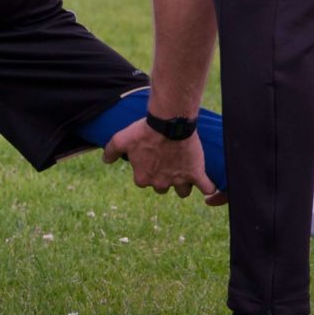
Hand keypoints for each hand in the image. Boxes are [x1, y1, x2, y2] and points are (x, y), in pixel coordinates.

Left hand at [102, 119, 217, 199]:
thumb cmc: (144, 131)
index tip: (150, 157)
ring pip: (182, 191)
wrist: (169, 123)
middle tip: (167, 160)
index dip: (147, 170)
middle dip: (164, 177)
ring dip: (183, 184)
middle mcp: (160, 183)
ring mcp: (179, 180)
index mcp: (143, 178)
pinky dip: (208, 188)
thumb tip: (105, 160)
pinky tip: (207, 185)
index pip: (144, 181)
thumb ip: (111, 151)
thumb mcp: (121, 139)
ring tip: (184, 170)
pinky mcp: (196, 174)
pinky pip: (206, 188)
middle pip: (163, 188)